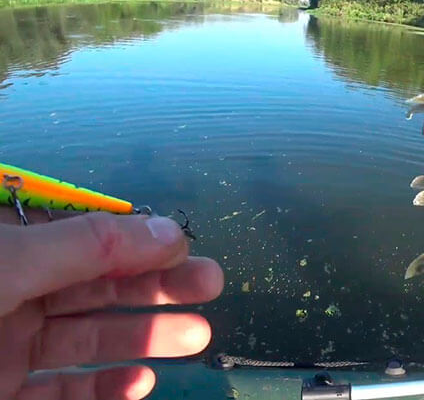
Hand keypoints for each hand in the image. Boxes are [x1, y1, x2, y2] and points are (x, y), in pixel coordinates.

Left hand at [0, 208, 223, 399]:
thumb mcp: (12, 262)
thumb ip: (89, 247)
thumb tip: (169, 233)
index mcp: (10, 248)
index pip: (84, 238)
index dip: (138, 241)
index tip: (184, 249)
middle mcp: (13, 293)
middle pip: (98, 287)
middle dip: (157, 286)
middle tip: (210, 285)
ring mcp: (7, 347)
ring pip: (89, 339)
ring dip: (146, 336)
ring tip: (198, 335)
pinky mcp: (7, 394)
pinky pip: (64, 390)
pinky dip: (106, 388)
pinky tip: (141, 381)